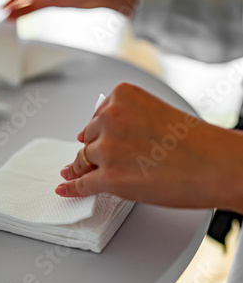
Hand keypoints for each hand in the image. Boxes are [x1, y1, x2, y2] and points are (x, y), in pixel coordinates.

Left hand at [55, 82, 242, 212]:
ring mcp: (107, 148)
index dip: (102, 131)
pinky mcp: (109, 178)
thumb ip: (127, 117)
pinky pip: (82, 183)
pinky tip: (66, 187)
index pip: (98, 115)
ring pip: (84, 159)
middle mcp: (110, 118)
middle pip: (89, 137)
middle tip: (109, 159)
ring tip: (89, 173)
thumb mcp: (156, 111)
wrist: (215, 164)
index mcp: (122, 96)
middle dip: (97, 148)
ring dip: (87, 167)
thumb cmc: (195, 140)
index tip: (102, 137)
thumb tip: (99, 134)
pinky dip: (72, 187)